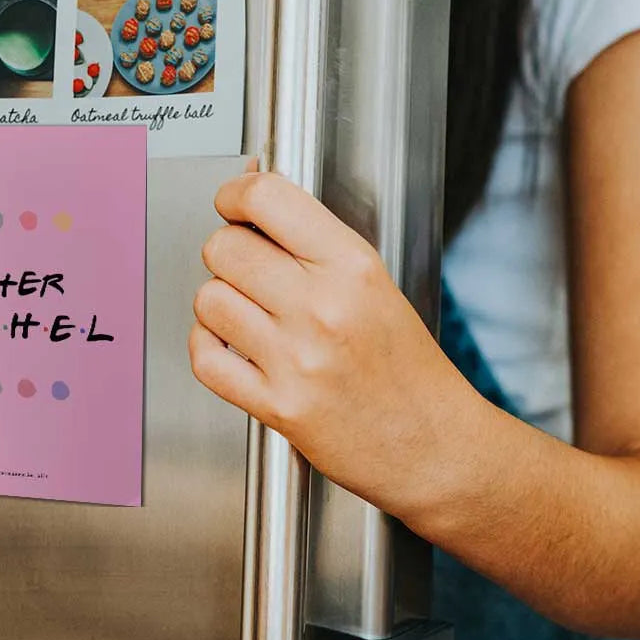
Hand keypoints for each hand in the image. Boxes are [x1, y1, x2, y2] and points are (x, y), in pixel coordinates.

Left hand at [189, 171, 477, 509]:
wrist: (434, 446)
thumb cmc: (409, 370)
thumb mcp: (378, 284)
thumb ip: (315, 242)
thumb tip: (253, 193)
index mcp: (354, 267)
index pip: (267, 199)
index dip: (236, 194)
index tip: (234, 203)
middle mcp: (323, 308)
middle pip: (225, 248)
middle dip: (228, 253)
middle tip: (247, 267)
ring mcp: (297, 359)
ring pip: (209, 299)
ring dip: (220, 303)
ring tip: (249, 314)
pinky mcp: (277, 406)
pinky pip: (205, 358)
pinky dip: (208, 348)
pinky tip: (233, 347)